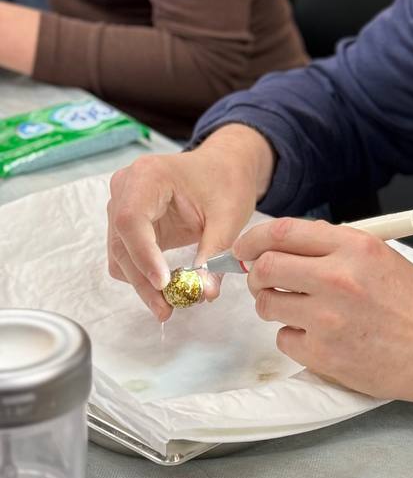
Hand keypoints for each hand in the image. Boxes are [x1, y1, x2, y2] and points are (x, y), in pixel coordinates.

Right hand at [107, 124, 273, 319]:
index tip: (163, 284)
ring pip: (120, 255)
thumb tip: (204, 293)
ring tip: (170, 305)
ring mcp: (121, 205)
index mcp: (148, 175)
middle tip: (166, 310)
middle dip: (143, 280)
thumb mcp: (228, 217)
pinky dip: (142, 275)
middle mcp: (125, 187)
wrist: (224, 168)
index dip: (143, 255)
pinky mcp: (127, 224)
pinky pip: (126, 256)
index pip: (131, 220)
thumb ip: (214, 254)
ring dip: (141, 283)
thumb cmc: (226, 182)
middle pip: (121, 242)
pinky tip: (167, 289)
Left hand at [235, 216, 412, 402]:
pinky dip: (295, 338)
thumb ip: (335, 248)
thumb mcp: (382, 257)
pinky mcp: (323, 354)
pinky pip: (285, 339)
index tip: (243, 249)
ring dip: (275, 305)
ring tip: (301, 310)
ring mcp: (327, 319)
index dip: (253, 240)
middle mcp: (337, 278)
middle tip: (266, 281)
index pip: (282, 232)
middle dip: (258, 274)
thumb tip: (287, 247)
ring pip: (268, 304)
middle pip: (266, 267)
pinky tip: (321, 337)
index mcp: (354, 246)